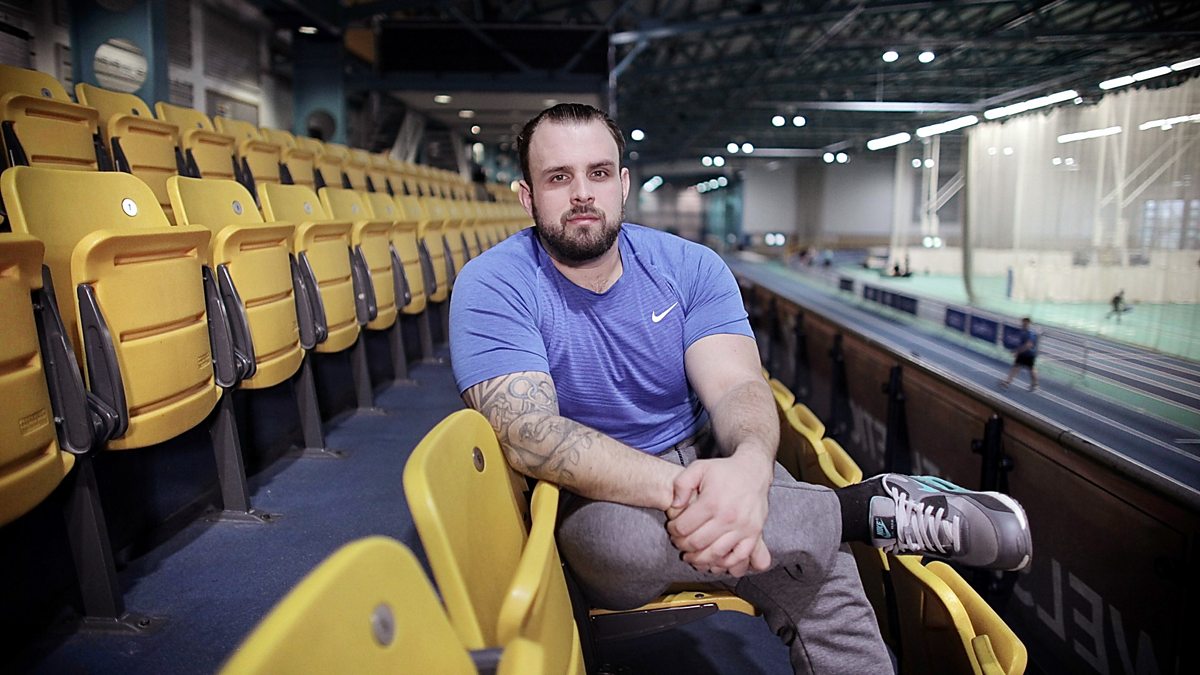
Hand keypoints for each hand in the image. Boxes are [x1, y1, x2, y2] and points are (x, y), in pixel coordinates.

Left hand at [665, 450, 772, 576]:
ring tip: (691, 556)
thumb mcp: (698, 468)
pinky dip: (724, 564)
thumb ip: (681, 484)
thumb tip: (675, 506)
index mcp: (712, 502)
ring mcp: (743, 528)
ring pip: (715, 554)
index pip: (684, 527)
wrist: (754, 472)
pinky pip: (738, 558)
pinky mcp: (754, 534)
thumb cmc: (724, 471)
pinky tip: (713, 561)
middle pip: (697, 543)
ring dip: (699, 560)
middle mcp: (728, 517)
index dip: (673, 531)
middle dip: (682, 546)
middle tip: (679, 542)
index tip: (672, 528)